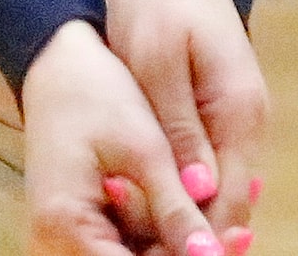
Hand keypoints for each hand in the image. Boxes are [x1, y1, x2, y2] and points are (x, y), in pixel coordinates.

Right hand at [21, 19, 220, 255]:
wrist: (57, 61)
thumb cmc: (94, 94)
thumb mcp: (143, 150)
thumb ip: (175, 211)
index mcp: (67, 227)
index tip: (236, 240)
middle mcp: (59, 243)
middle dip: (188, 253)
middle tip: (240, 231)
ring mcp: (68, 238)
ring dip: (178, 245)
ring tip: (233, 221)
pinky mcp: (82, 228)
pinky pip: (127, 244)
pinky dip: (163, 232)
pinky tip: (197, 210)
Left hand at [108, 0, 267, 247]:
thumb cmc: (159, 0)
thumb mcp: (157, 60)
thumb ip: (179, 126)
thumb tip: (199, 192)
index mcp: (240, 113)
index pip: (229, 201)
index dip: (198, 236)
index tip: (158, 252)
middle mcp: (248, 125)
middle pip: (227, 204)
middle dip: (189, 230)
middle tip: (140, 246)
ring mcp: (236, 119)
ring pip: (216, 189)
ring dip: (182, 211)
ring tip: (134, 230)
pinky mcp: (217, 113)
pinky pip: (205, 166)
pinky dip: (179, 185)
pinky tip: (142, 196)